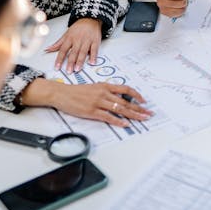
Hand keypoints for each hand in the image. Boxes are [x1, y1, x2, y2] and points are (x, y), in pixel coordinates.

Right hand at [21, 79, 152, 126]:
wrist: (61, 93)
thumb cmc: (77, 91)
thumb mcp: (94, 87)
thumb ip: (107, 92)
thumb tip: (119, 98)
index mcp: (105, 86)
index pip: (126, 89)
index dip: (137, 95)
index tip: (144, 101)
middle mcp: (104, 93)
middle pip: (126, 101)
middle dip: (139, 108)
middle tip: (148, 113)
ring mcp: (98, 102)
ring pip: (120, 109)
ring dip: (133, 115)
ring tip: (142, 119)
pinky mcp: (92, 111)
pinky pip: (108, 117)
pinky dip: (118, 121)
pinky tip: (125, 124)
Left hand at [45, 18, 101, 72]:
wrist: (90, 19)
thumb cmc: (78, 28)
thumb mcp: (66, 34)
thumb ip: (58, 44)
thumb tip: (47, 49)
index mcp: (69, 38)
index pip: (63, 50)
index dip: (59, 59)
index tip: (57, 67)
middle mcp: (78, 40)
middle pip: (73, 52)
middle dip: (70, 62)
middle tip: (69, 71)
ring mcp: (87, 41)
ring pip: (83, 52)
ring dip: (80, 61)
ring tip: (77, 69)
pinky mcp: (95, 41)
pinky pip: (94, 50)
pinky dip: (93, 56)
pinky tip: (92, 62)